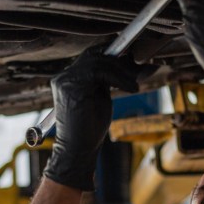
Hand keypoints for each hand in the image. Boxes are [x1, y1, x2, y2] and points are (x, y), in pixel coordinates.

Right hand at [43, 47, 140, 190]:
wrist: (78, 149)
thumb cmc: (90, 128)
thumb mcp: (101, 96)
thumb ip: (108, 79)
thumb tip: (129, 61)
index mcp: (69, 78)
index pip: (91, 56)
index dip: (112, 54)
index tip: (133, 59)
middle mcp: (64, 77)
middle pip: (94, 55)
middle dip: (120, 61)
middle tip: (140, 70)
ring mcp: (65, 81)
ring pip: (98, 61)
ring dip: (122, 70)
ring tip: (134, 84)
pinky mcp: (71, 87)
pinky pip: (99, 71)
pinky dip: (119, 78)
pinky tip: (131, 88)